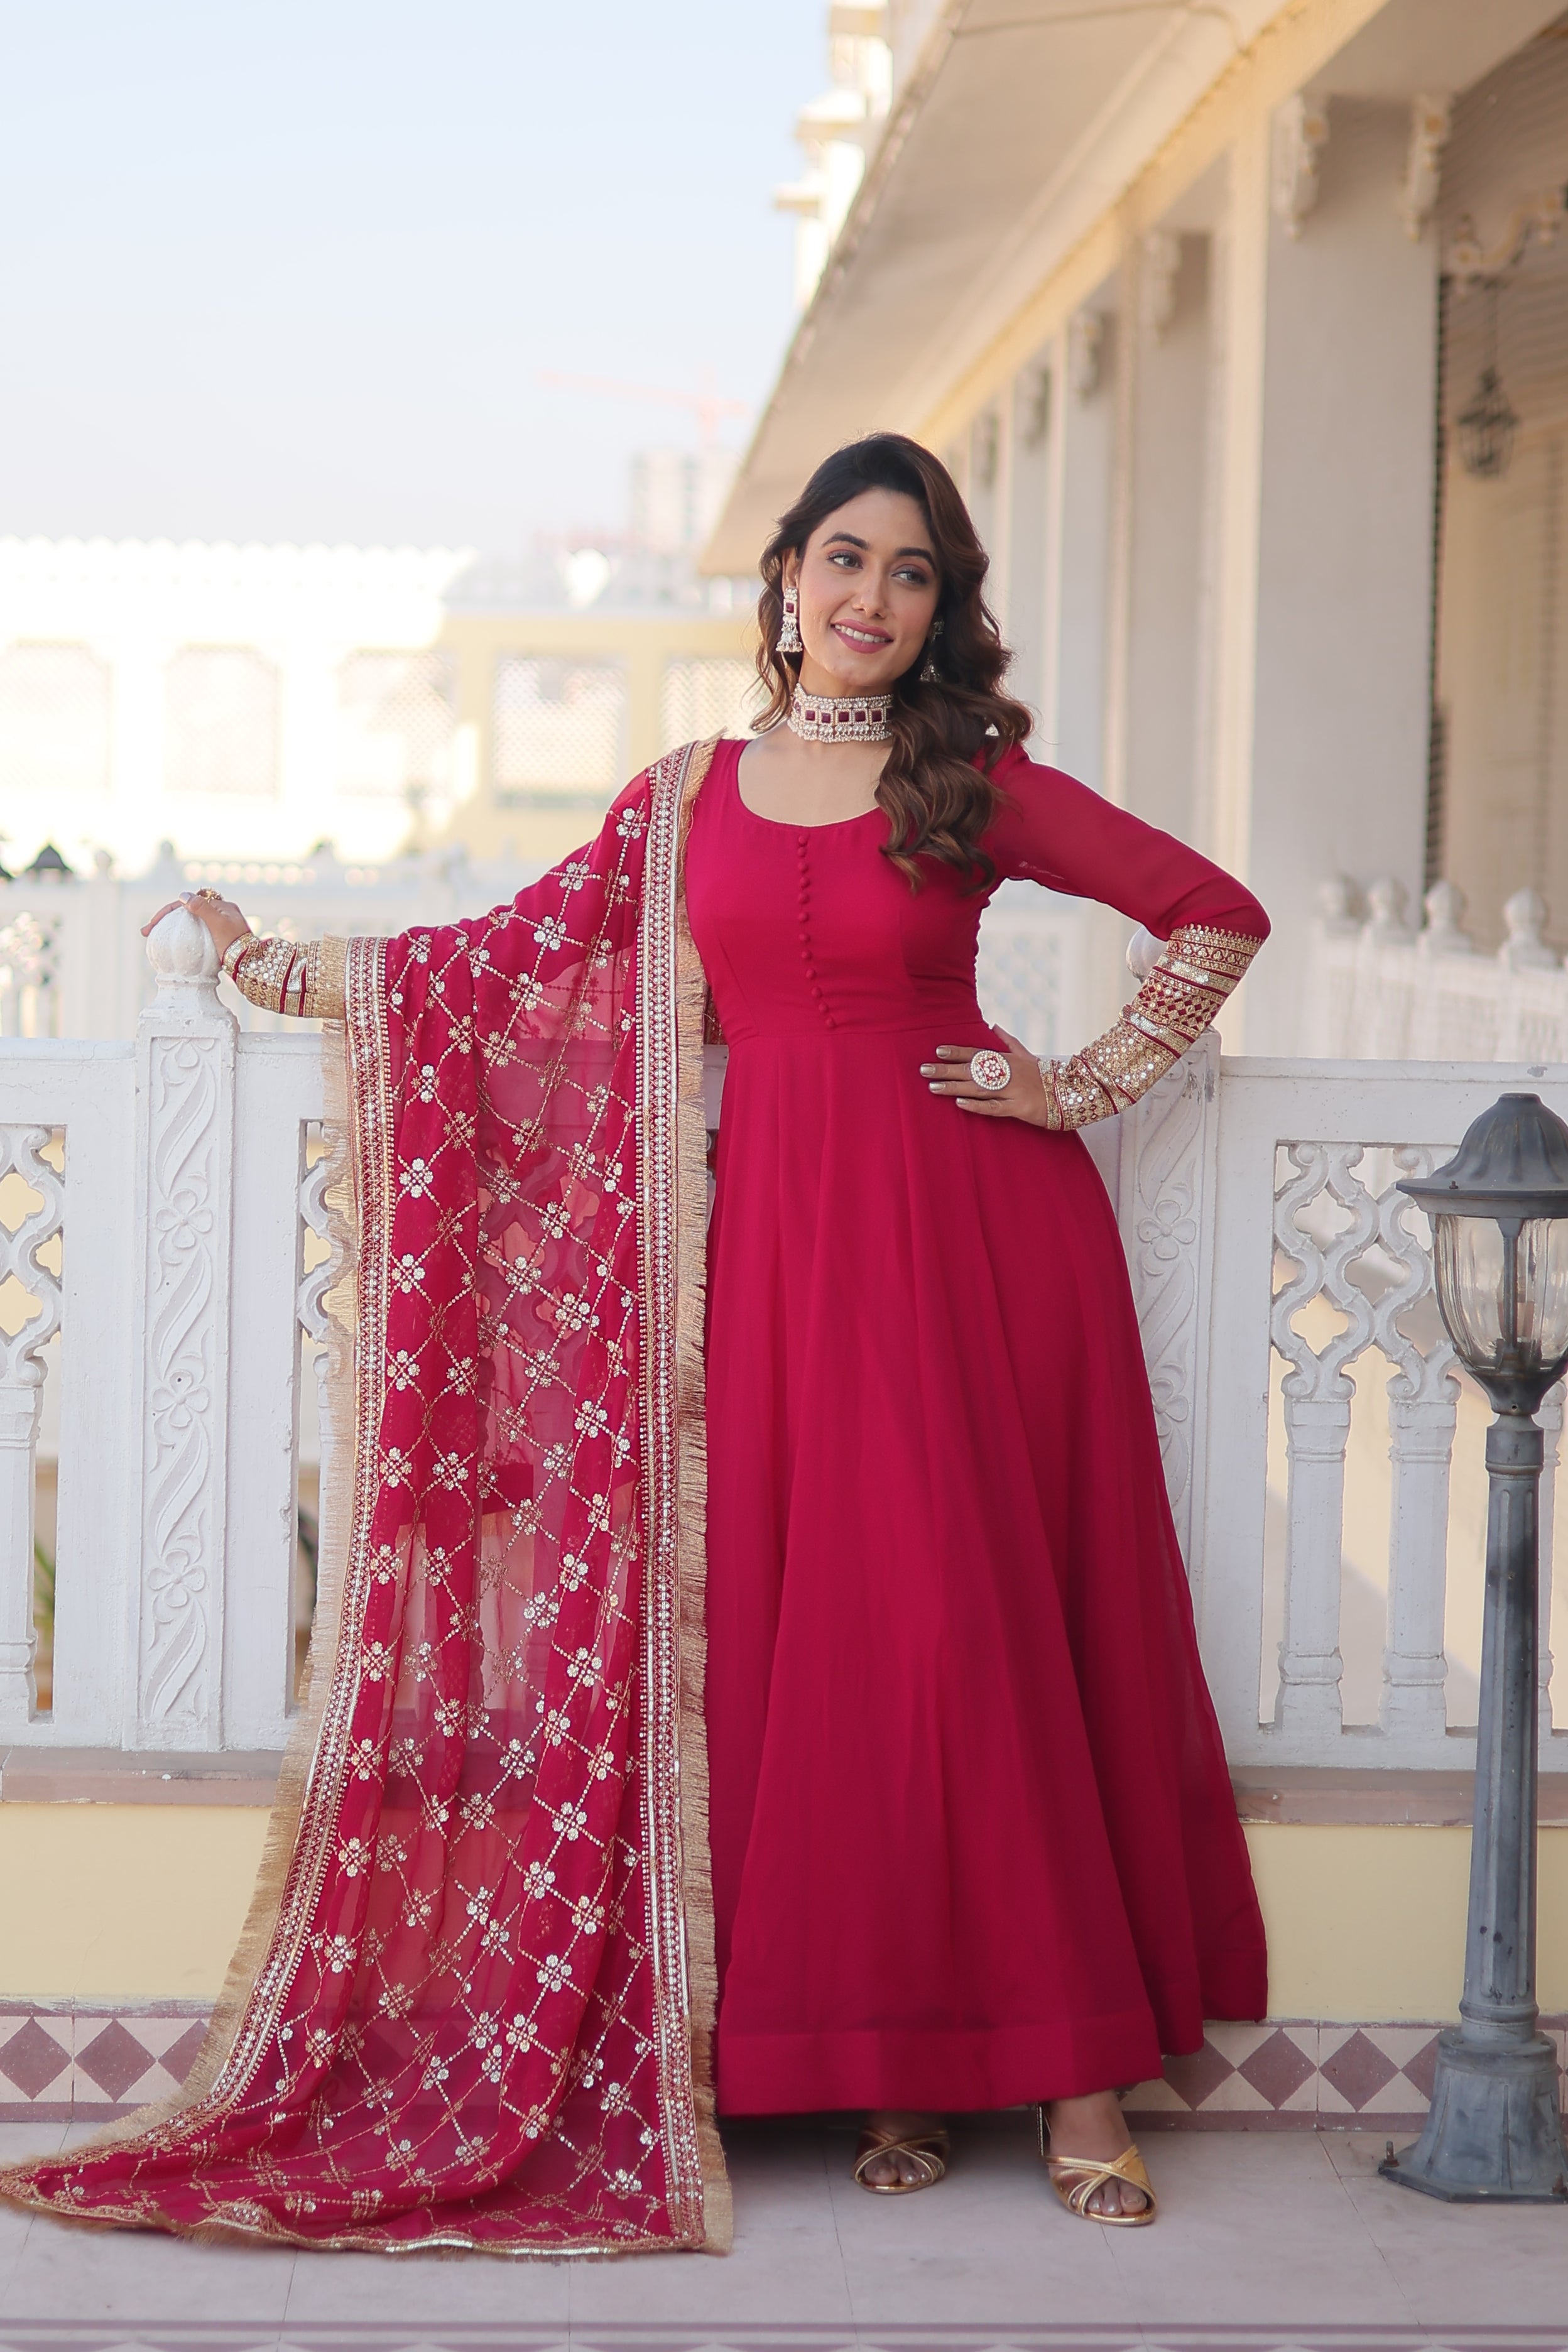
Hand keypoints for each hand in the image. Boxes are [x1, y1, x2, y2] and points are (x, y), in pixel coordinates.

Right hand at [141, 891, 251, 959]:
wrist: (252, 965)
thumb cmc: (236, 945)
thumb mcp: (217, 924)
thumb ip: (201, 908)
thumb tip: (183, 896)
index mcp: (222, 907)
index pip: (188, 903)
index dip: (168, 911)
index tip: (152, 924)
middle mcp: (221, 915)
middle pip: (186, 912)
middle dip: (166, 918)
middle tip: (145, 931)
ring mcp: (220, 928)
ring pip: (189, 923)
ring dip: (172, 927)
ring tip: (154, 937)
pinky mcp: (219, 941)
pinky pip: (196, 935)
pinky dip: (182, 937)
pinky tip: (173, 947)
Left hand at [919, 1028, 1050, 1124]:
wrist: (1072, 1093)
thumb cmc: (1046, 1076)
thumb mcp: (1028, 1055)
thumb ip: (1008, 1041)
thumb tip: (993, 1025)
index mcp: (1009, 1060)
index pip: (978, 1054)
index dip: (958, 1052)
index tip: (938, 1050)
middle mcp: (1008, 1073)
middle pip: (972, 1071)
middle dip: (947, 1070)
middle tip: (924, 1070)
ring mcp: (1013, 1091)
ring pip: (978, 1088)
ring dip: (954, 1087)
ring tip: (933, 1087)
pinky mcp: (1018, 1109)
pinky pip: (994, 1108)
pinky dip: (977, 1106)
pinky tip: (960, 1104)